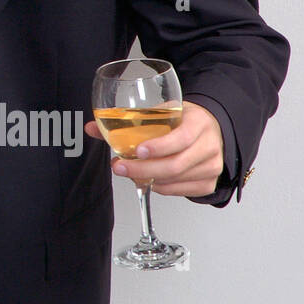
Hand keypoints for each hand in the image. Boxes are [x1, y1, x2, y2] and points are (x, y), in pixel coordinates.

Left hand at [84, 100, 223, 196]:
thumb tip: (92, 128)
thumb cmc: (185, 120)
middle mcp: (208, 146)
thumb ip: (129, 120)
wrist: (211, 130)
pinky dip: (159, 187)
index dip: (158, 147)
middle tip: (120, 167)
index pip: (181, 138)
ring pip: (175, 180)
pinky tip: (148, 179)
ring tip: (129, 171)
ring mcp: (211, 167)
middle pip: (174, 165)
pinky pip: (179, 191)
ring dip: (148, 179)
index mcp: (198, 123)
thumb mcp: (163, 111)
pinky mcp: (208, 184)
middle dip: (142, 169)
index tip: (137, 151)